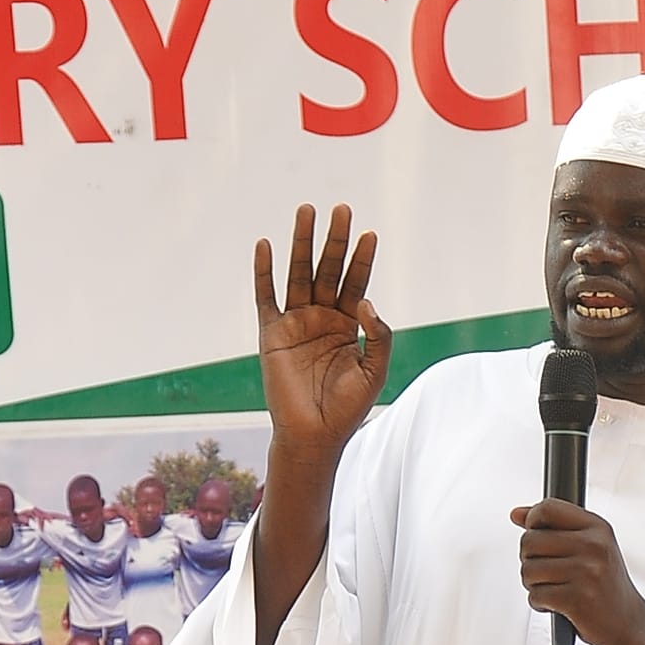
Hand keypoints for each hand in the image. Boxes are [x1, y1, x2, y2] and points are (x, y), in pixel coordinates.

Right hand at [255, 204, 391, 466]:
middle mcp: (321, 317)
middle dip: (335, 240)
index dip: (363, 259)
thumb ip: (379, 336)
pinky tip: (266, 245)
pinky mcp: (271, 333)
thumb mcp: (375, 370)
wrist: (314, 436)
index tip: (371, 233)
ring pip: (298, 274)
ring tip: (307, 210)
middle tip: (342, 209)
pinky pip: (266, 297)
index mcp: (348, 324)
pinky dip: (264, 272)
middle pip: (328, 269)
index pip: (356, 282)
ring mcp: (295, 322)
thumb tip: (367, 301)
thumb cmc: (347, 408)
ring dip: (301, 243)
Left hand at [510, 501, 644, 644]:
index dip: (532, 521)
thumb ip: (553, 527)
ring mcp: (586, 572)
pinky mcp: (577, 599)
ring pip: (528, 570)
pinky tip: (555, 604)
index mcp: (598, 528)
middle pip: (530, 540)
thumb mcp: (589, 548)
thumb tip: (517, 514)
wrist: (627, 623)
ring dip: (533, 584)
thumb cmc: (605, 586)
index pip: (548, 508)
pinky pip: (536, 595)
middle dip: (529, 560)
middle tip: (546, 572)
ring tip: (552, 589)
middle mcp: (594, 546)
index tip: (535, 534)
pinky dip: (539, 603)